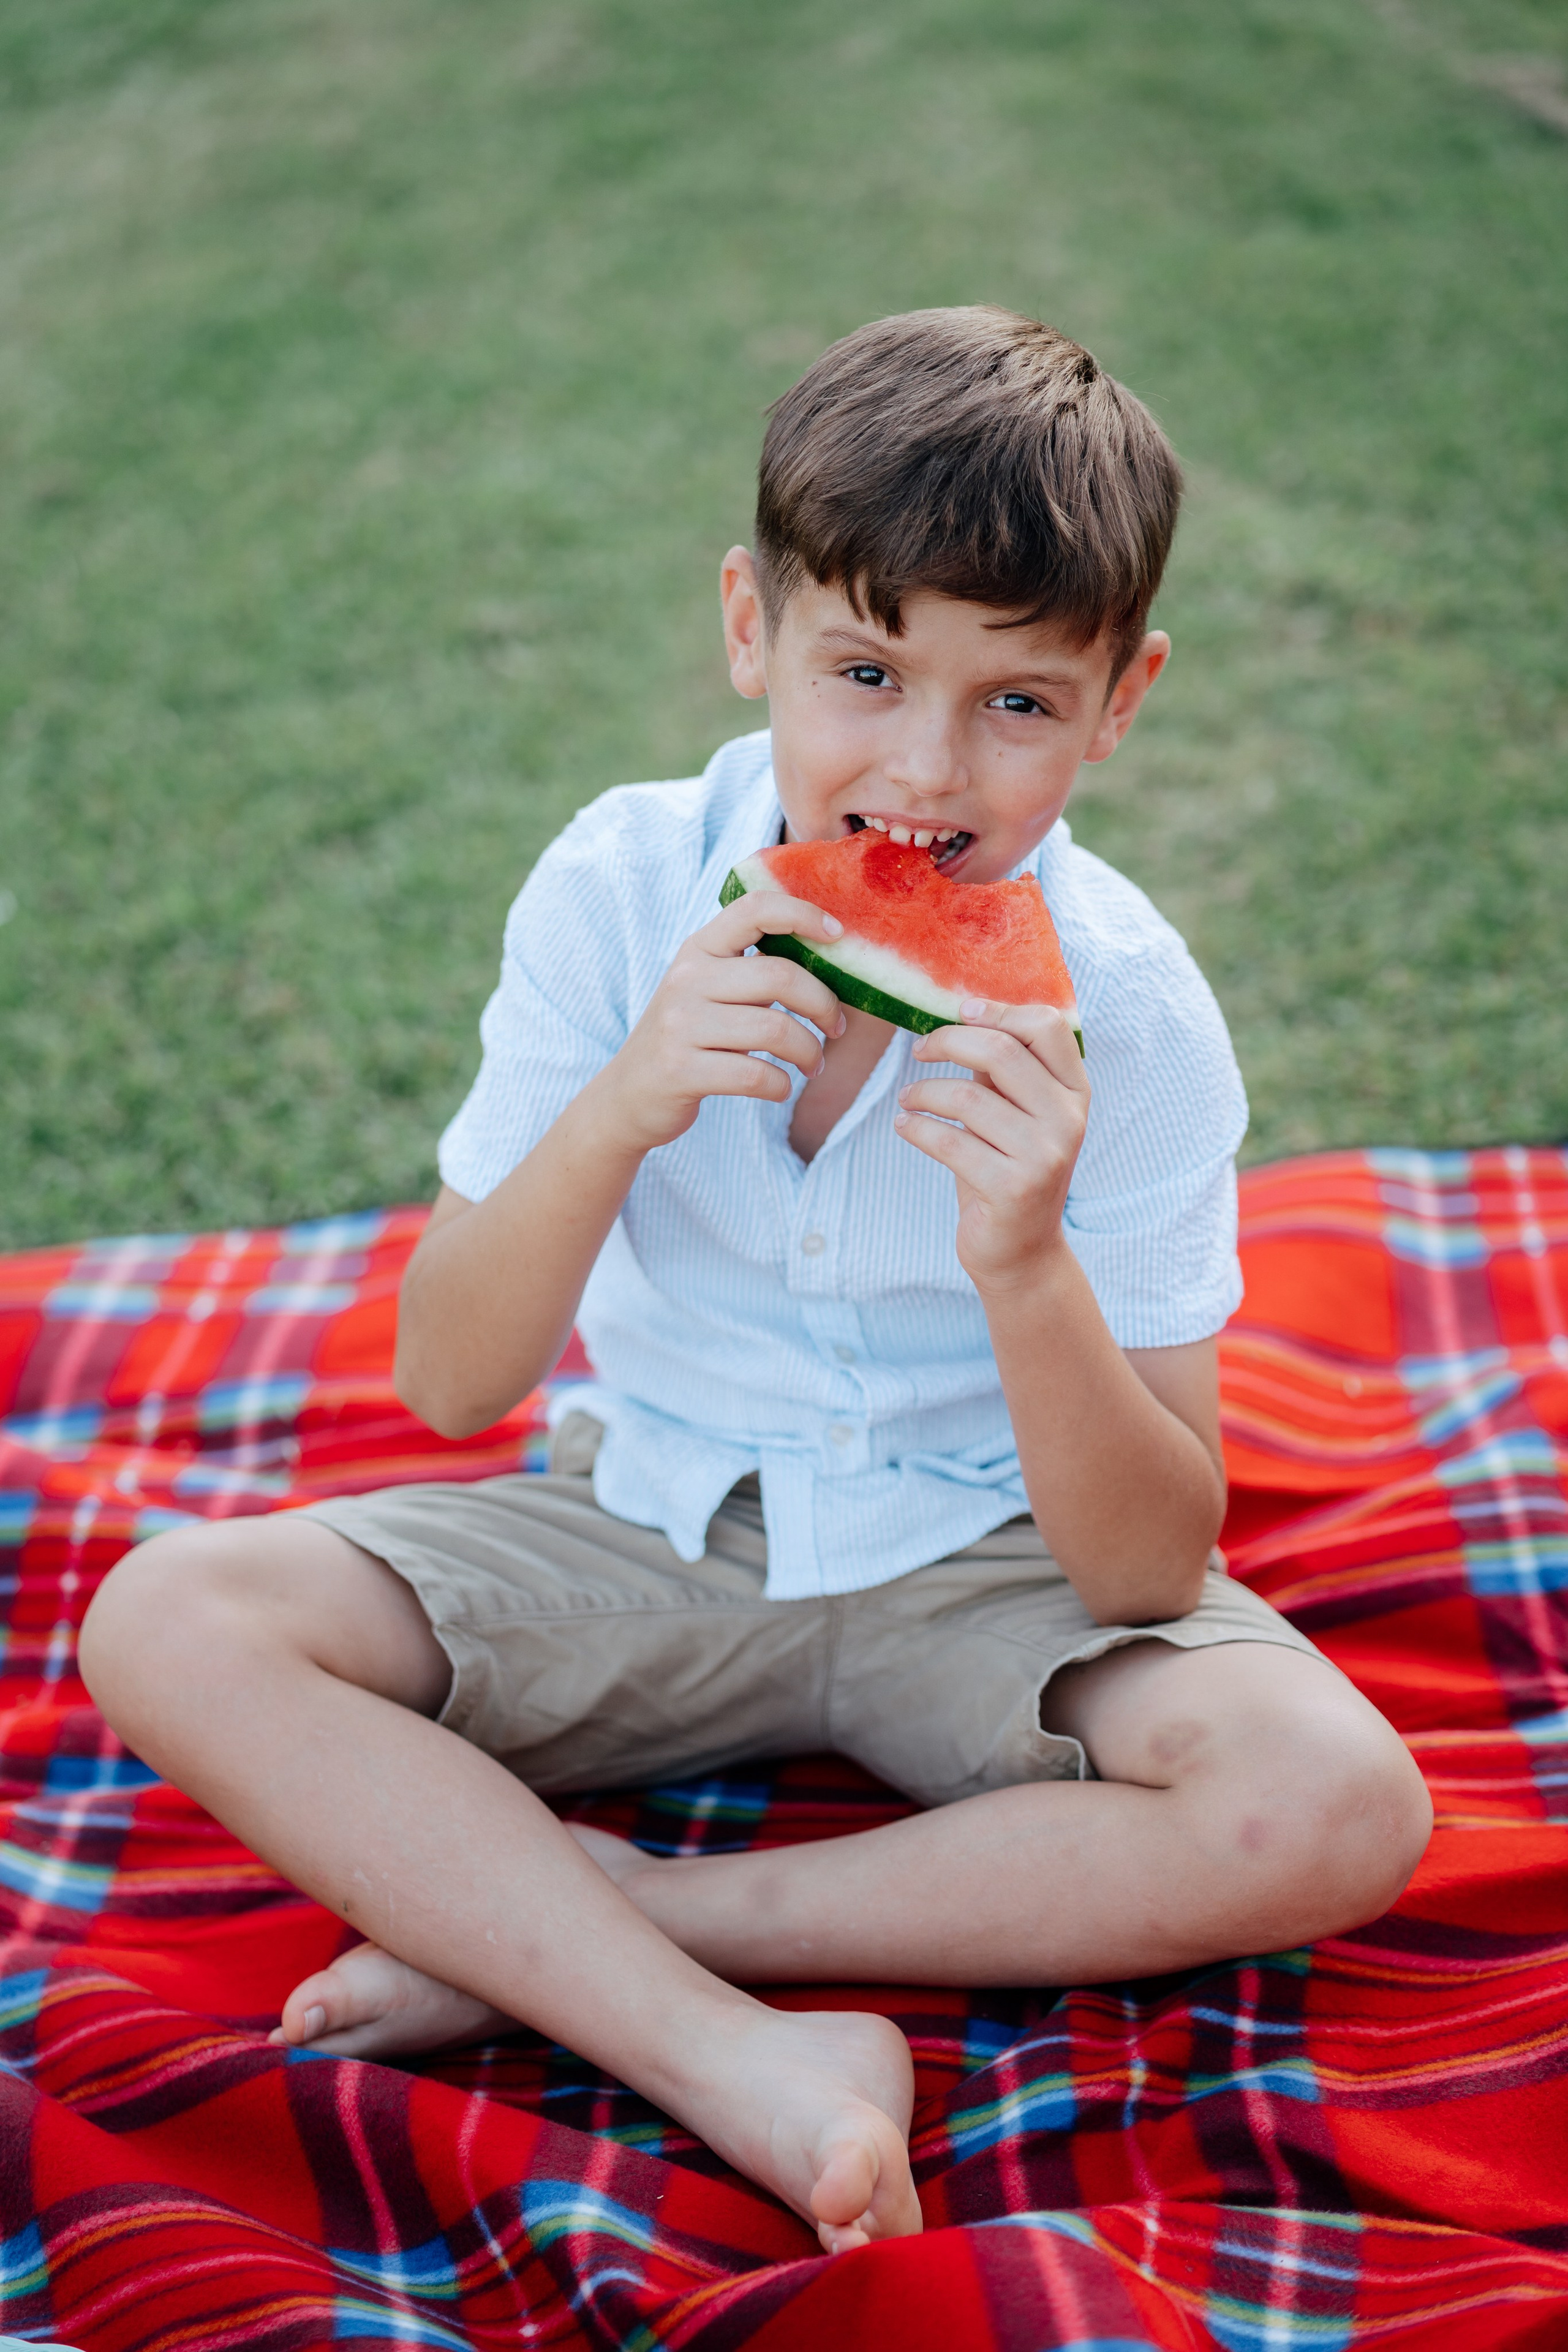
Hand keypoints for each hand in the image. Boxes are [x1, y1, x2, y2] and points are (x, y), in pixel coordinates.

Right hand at [599, 893, 846, 1151]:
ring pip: (775, 1029)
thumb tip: (829, 961)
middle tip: (835, 1027)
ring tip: (813, 1064)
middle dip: (824, 1005)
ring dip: (810, 1052)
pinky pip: (756, 1075)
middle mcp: (687, 979)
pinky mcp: (681, 1070)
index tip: (837, 936)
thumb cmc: (689, 1038)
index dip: (802, 914)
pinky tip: (780, 1087)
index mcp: (698, 950)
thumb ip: (752, 971)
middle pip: (780, 976)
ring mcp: (680, 1025)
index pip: (754, 909)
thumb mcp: (708, 990)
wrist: (629, 1095)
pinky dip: (782, 1086)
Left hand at [893, 999, 1089, 1293]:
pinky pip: (950, 1141)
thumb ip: (1001, 1071)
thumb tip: (963, 1014)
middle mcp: (1068, 1120)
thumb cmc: (1007, 1170)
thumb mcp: (1013, 1114)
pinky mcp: (1013, 1189)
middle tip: (919, 1050)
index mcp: (1075, 1093)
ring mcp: (1045, 1156)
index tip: (959, 1012)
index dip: (998, 1010)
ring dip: (923, 1092)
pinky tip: (904, 1126)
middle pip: (1001, 1051)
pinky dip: (916, 1128)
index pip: (1047, 1026)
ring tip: (907, 1100)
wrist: (1020, 1252)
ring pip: (967, 1097)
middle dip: (948, 1042)